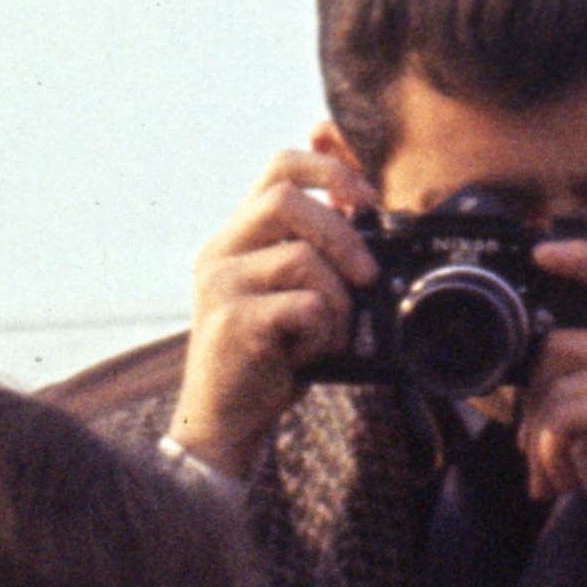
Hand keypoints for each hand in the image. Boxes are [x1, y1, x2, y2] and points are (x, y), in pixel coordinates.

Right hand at [169, 144, 378, 477]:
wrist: (225, 420)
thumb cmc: (267, 358)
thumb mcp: (289, 294)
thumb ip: (313, 254)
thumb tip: (365, 218)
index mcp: (237, 236)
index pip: (280, 166)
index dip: (328, 168)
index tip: (365, 198)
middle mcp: (221, 251)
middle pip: (287, 198)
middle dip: (341, 232)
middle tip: (366, 275)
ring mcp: (222, 284)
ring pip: (302, 257)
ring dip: (337, 300)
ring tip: (331, 335)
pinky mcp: (233, 321)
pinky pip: (304, 305)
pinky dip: (324, 331)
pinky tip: (309, 355)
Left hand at [519, 235, 586, 586]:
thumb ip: (576, 386)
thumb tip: (527, 371)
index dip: (583, 257)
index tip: (542, 251)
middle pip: (558, 345)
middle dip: (534, 405)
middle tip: (537, 454)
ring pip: (554, 383)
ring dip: (538, 439)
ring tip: (553, 476)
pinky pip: (561, 413)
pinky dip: (547, 453)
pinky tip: (564, 482)